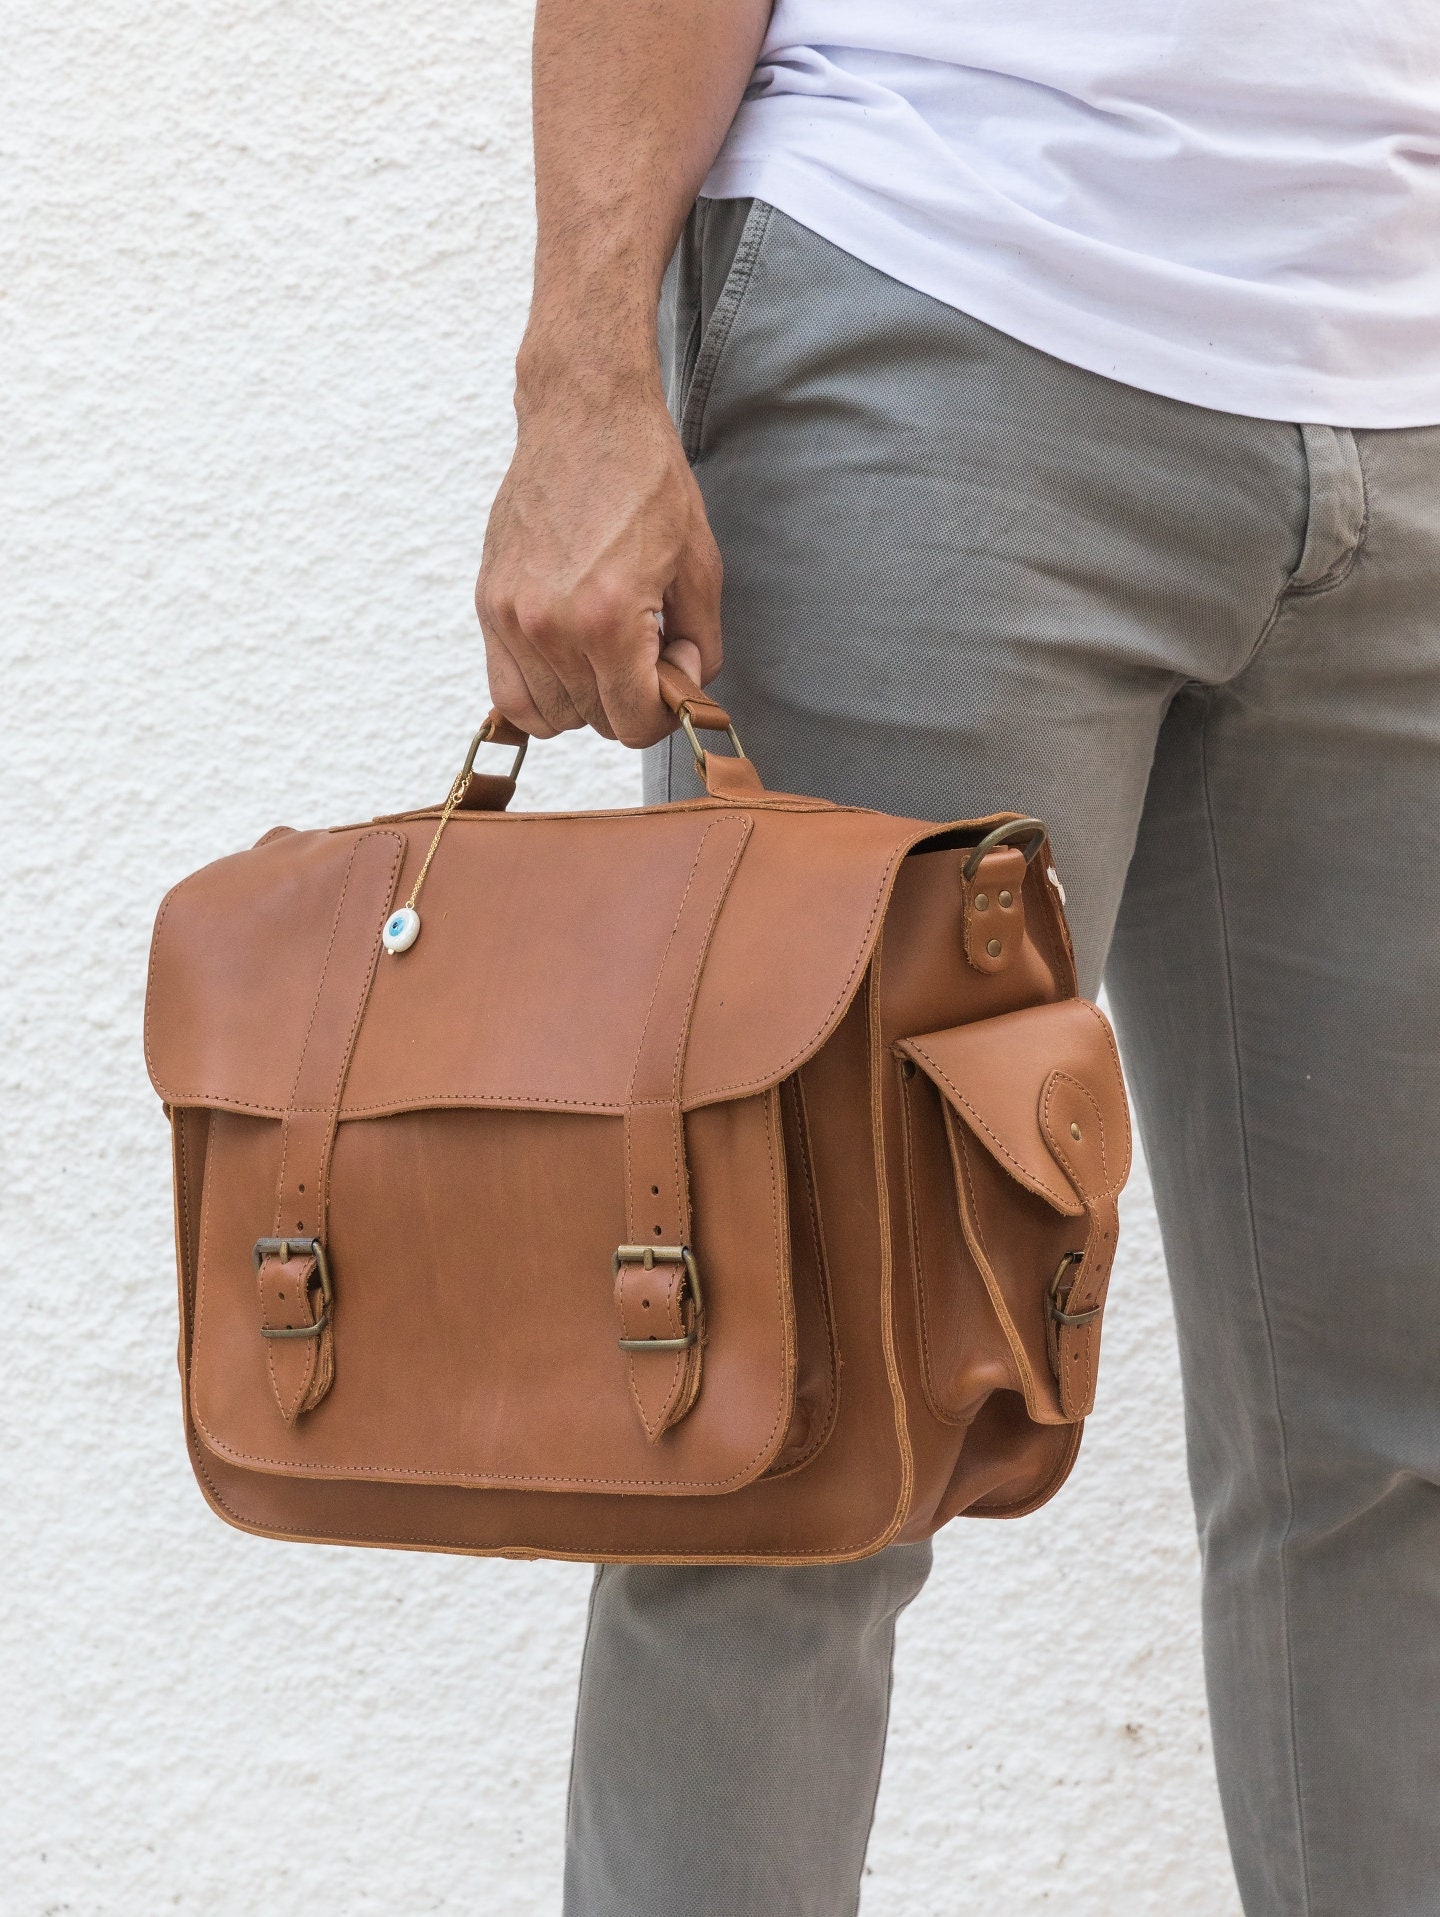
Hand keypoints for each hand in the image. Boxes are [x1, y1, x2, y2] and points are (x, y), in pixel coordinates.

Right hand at [475, 368, 722, 745]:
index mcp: (606, 619)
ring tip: (607, 655)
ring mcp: (510, 617)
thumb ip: (699, 645)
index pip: (631, 723)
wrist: (584, 416)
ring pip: (548, 716)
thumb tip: (681, 691)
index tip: (672, 691)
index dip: (662, 717)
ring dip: (585, 702)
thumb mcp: (699, 565)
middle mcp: (548, 626)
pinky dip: (541, 695)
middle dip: (628, 702)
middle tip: (647, 657)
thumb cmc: (647, 481)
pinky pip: (508, 692)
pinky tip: (570, 663)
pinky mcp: (488, 604)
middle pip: (593, 722)